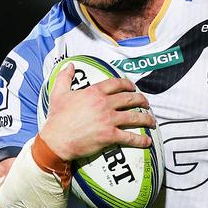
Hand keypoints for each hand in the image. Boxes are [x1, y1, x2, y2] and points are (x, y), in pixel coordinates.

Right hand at [38, 64, 154, 160]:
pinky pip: (129, 137)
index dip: (128, 84)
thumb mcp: (58, 93)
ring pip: (134, 117)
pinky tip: (147, 142)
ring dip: (146, 119)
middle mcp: (104, 104)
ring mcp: (108, 120)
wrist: (56, 140)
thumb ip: (65, 77)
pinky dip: (140, 140)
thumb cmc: (57, 118)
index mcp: (94, 92)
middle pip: (129, 99)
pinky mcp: (109, 136)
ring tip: (151, 121)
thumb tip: (70, 65)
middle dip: (141, 100)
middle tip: (146, 103)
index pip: (116, 84)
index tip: (133, 87)